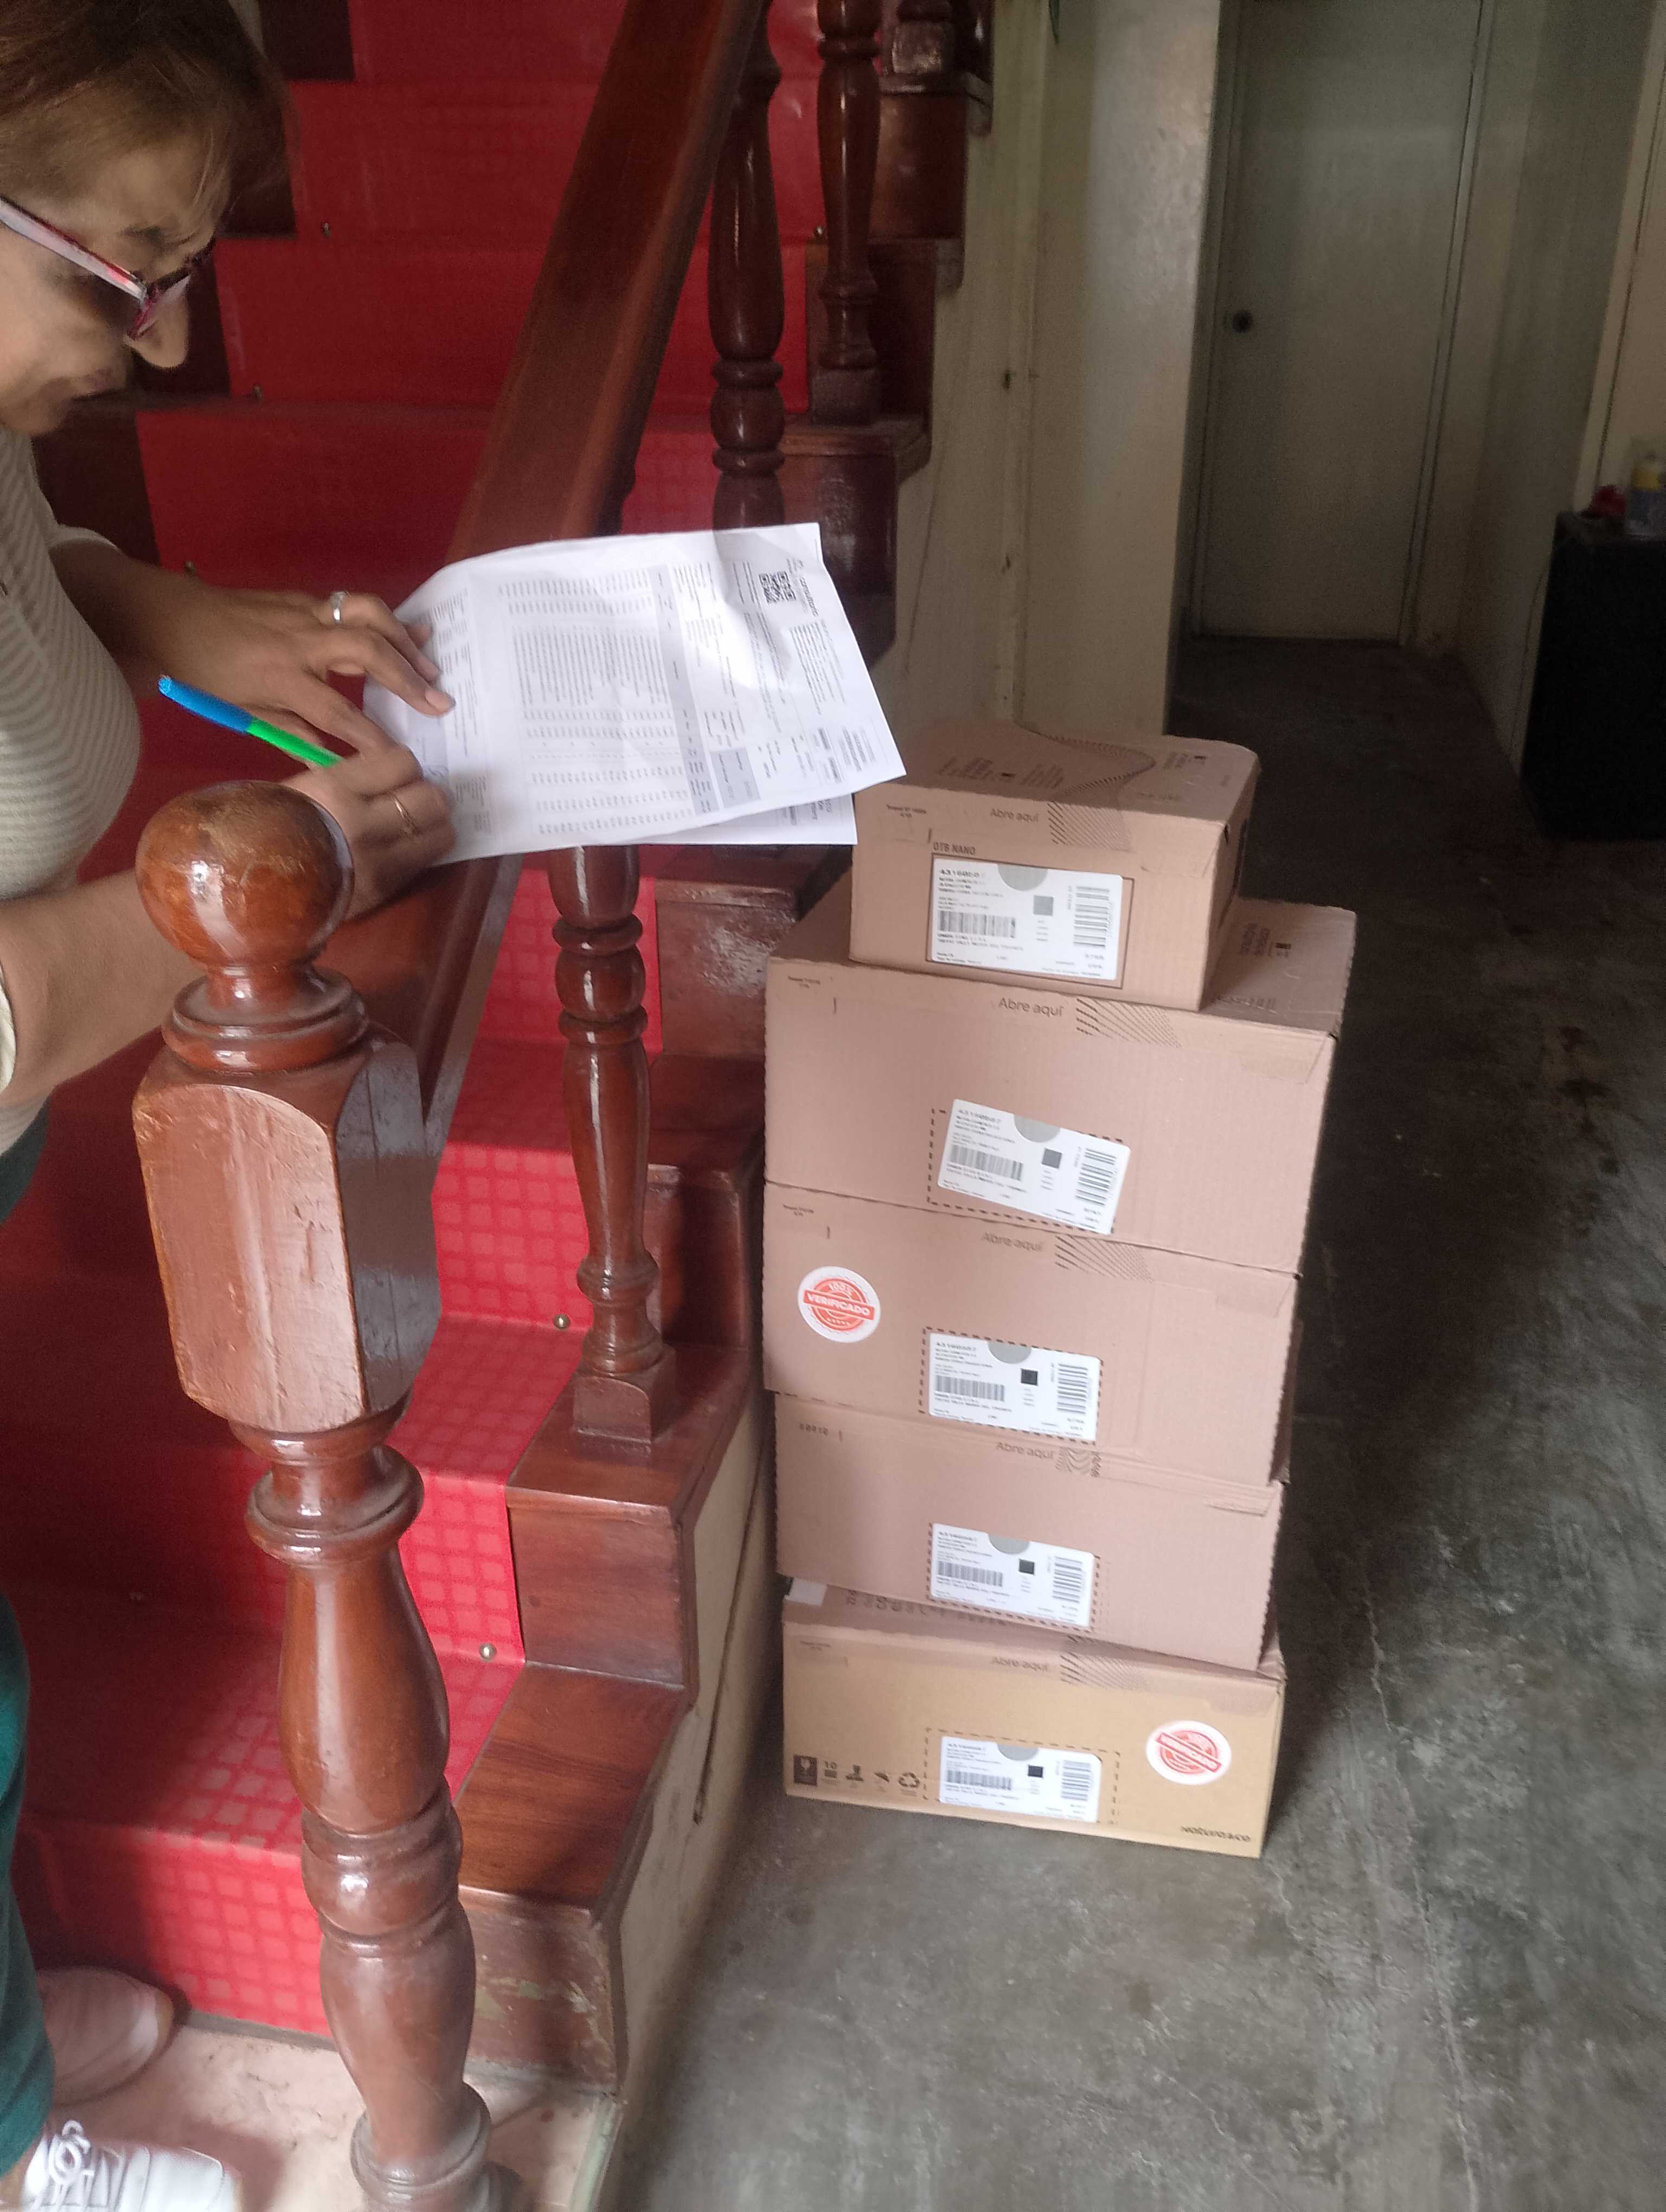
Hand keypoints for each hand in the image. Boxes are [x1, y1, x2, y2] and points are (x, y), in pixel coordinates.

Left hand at [156, 583, 452, 754]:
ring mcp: (304, 612)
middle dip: (406, 679)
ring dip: (405, 641)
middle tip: (438, 704)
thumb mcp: (243, 710)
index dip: (369, 737)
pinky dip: (388, 619)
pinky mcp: (305, 598)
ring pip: (368, 615)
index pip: (336, 713)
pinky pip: (355, 605)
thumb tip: (332, 757)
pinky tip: (412, 631)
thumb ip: (292, 730)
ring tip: (430, 667)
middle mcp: (299, 640)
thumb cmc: (202, 671)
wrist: (170, 617)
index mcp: (280, 676)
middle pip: (366, 653)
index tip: (397, 756)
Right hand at [288, 747, 454, 918]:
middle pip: (430, 798)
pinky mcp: (383, 889)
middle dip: (428, 795)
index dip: (407, 766)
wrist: (255, 885)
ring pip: (439, 832)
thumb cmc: (275, 825)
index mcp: (334, 787)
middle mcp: (360, 822)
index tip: (398, 774)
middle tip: (415, 799)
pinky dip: (423, 851)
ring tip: (417, 824)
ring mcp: (376, 860)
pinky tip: (407, 847)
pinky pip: (424, 862)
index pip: (402, 762)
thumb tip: (396, 770)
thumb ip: (353, 777)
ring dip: (435, 824)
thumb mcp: (307, 786)